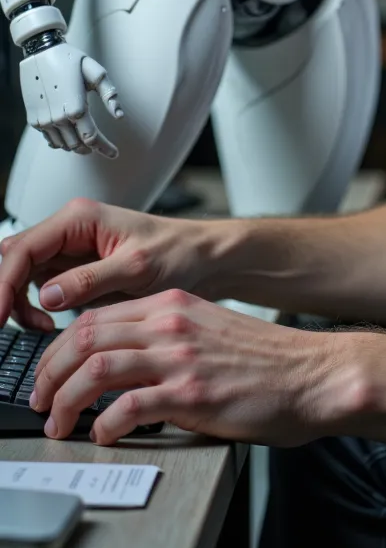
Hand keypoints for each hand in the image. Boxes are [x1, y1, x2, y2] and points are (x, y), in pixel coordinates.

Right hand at [0, 197, 209, 331]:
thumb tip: (47, 295)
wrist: (202, 259)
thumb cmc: (178, 252)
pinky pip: (40, 288)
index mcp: (79, 219)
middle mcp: (70, 230)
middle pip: (15, 260)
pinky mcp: (76, 270)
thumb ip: (89, 279)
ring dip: (22, 305)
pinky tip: (52, 325)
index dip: (3, 284)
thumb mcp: (136, 267)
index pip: (23, 249)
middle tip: (14, 327)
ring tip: (44, 329)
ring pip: (23, 276)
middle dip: (8, 294)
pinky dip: (37, 309)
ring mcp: (70, 250)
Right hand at [20, 44, 122, 156]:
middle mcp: (58, 119)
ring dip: (76, 146)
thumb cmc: (71, 60)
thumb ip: (110, 96)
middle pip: (78, 146)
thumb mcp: (96, 73)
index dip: (105, 148)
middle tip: (101, 146)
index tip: (115, 153)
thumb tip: (120, 117)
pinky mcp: (34, 119)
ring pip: (63, 145)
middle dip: (91, 148)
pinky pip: (49, 139)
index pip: (92, 139)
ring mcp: (44, 121)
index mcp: (76, 108)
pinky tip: (68, 136)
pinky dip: (61, 141)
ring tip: (86, 141)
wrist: (40, 53)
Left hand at [29, 291, 336, 445]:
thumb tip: (123, 366)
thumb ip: (169, 338)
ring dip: (66, 401)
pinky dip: (104, 426)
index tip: (50, 375)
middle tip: (42, 401)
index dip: (60, 350)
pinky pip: (128, 408)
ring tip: (60, 424)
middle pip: (84, 338)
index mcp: (173, 305)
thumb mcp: (211, 331)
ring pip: (95, 368)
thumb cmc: (270, 362)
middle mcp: (172, 324)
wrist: (315, 375)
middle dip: (50, 374)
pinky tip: (105, 437)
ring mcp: (181, 357)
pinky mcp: (192, 393)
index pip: (95, 318)